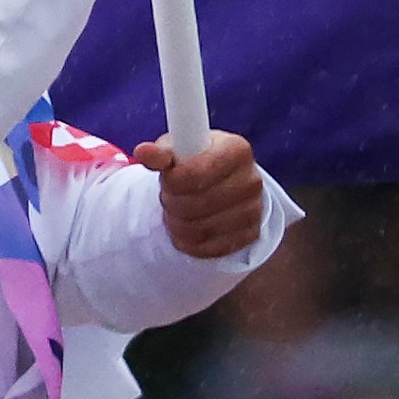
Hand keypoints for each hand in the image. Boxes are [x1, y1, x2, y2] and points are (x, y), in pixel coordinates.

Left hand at [139, 128, 267, 261]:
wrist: (224, 180)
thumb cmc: (196, 159)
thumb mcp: (178, 149)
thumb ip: (161, 153)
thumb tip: (143, 152)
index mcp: (237, 150)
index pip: (197, 174)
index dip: (173, 181)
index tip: (166, 179)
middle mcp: (252, 180)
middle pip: (198, 204)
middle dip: (172, 202)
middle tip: (167, 196)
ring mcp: (254, 210)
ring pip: (201, 229)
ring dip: (176, 223)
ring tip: (174, 210)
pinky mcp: (250, 235)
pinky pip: (210, 249)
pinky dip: (189, 242)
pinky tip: (184, 228)